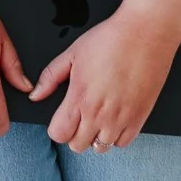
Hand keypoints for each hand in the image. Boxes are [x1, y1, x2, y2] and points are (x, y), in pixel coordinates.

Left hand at [27, 0, 180, 152]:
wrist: (145, 33)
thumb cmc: (109, 39)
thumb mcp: (73, 53)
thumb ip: (50, 77)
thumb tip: (35, 95)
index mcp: (79, 97)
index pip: (58, 134)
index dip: (57, 127)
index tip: (62, 116)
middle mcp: (99, 114)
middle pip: (77, 145)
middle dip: (74, 133)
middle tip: (80, 115)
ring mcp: (120, 119)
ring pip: (100, 147)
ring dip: (95, 136)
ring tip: (98, 117)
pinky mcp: (139, 118)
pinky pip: (122, 143)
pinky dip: (116, 136)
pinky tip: (114, 119)